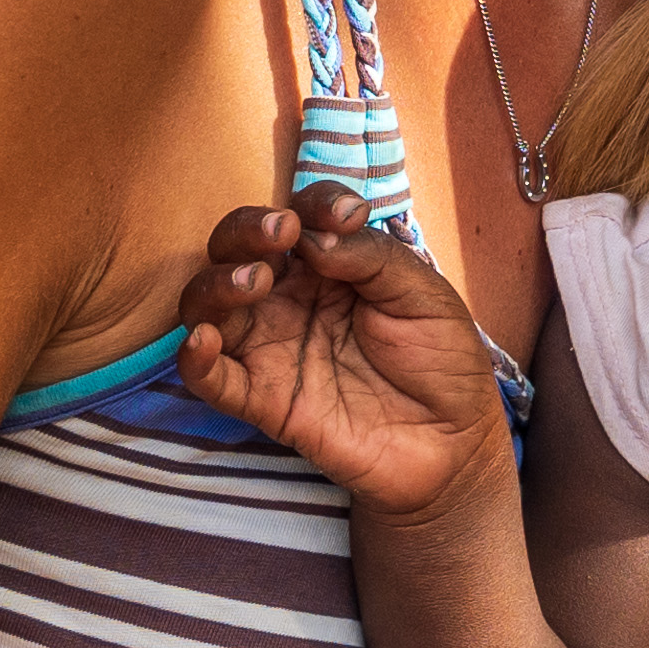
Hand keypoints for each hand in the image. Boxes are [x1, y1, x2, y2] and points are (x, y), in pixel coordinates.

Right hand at [172, 184, 511, 524]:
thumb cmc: (441, 361)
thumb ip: (372, 256)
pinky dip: (194, 359)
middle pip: (237, 248)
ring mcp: (271, 347)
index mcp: (330, 266)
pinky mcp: (264, 400)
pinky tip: (203, 341)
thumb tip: (312, 236)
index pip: (301, 215)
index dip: (314, 203)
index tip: (346, 213)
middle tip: (280, 232)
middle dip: (247, 230)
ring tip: (254, 281)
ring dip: (218, 283)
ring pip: (209, 304)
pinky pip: (211, 379)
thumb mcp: (423, 294)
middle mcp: (290, 298)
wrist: (454, 444)